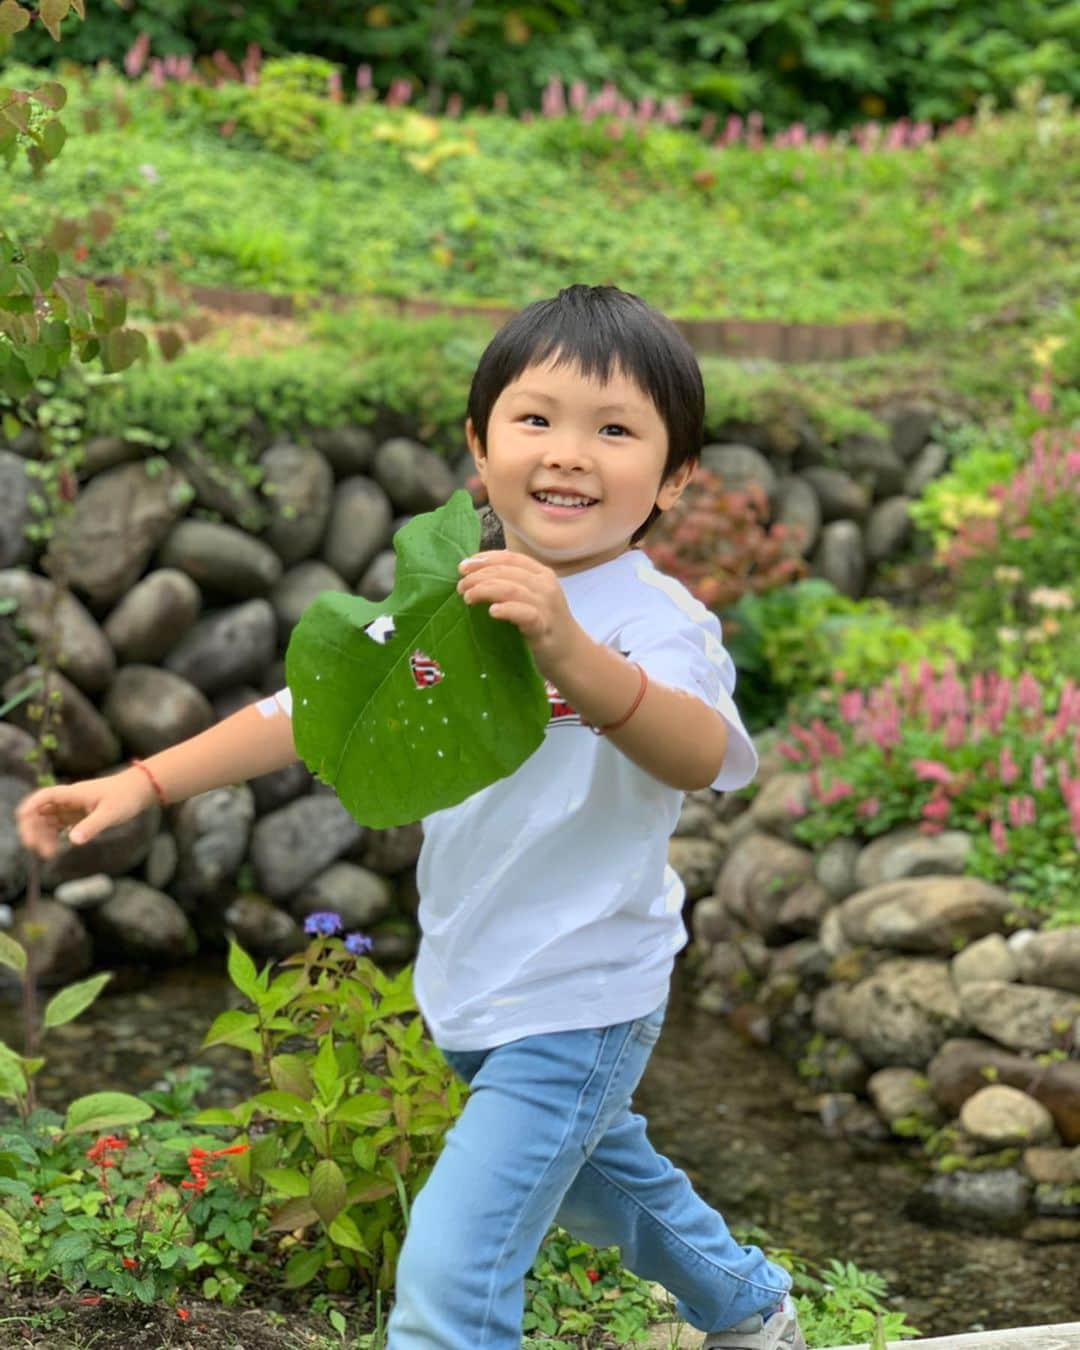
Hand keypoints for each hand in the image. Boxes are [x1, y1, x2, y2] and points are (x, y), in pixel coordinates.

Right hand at [15, 769, 155, 859]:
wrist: (140, 790)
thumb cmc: (126, 797)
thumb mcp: (110, 813)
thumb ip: (92, 826)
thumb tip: (73, 840)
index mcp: (73, 794)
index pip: (45, 796)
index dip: (30, 806)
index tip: (21, 820)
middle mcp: (69, 799)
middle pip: (41, 811)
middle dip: (33, 827)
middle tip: (33, 847)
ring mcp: (72, 807)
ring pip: (48, 820)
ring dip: (42, 835)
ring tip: (47, 854)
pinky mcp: (78, 815)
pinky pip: (58, 825)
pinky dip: (53, 836)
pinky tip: (54, 849)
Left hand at [457, 552, 581, 678]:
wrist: (569, 654)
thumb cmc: (542, 624)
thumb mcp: (530, 597)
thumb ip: (510, 583)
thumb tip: (473, 576)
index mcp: (540, 573)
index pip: (509, 557)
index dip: (484, 559)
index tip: (462, 567)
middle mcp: (545, 585)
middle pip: (507, 571)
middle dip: (479, 576)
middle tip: (460, 587)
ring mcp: (546, 605)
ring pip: (512, 589)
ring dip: (485, 590)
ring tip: (468, 598)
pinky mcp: (544, 627)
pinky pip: (525, 614)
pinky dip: (507, 610)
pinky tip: (492, 612)